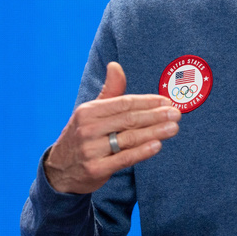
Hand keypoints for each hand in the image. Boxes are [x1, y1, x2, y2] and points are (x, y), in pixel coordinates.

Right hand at [44, 62, 180, 193]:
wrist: (60, 170)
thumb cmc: (83, 135)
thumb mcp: (91, 112)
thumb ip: (109, 91)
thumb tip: (115, 65)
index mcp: (88, 111)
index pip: (124, 103)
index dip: (147, 102)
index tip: (167, 101)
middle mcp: (88, 129)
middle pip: (129, 120)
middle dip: (156, 116)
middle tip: (176, 114)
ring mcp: (90, 150)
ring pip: (129, 138)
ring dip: (155, 132)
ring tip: (173, 128)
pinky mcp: (95, 169)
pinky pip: (123, 159)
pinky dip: (142, 152)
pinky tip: (157, 145)